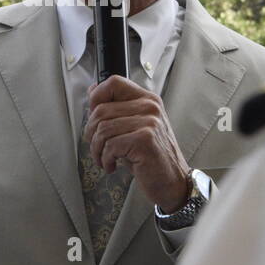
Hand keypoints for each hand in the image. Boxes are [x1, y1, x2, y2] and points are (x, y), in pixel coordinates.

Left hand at [84, 75, 190, 212]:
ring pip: (102, 129)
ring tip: (104, 159)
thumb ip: (117, 110)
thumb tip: (93, 91)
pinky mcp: (145, 140)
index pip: (114, 82)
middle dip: (91, 133)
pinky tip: (112, 165)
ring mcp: (149, 122)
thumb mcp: (135, 128)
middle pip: (101, 109)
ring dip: (97, 149)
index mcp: (147, 100)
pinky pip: (110, 146)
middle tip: (97, 146)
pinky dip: (105, 159)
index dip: (96, 97)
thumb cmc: (152, 157)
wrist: (173, 182)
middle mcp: (150, 107)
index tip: (93, 115)